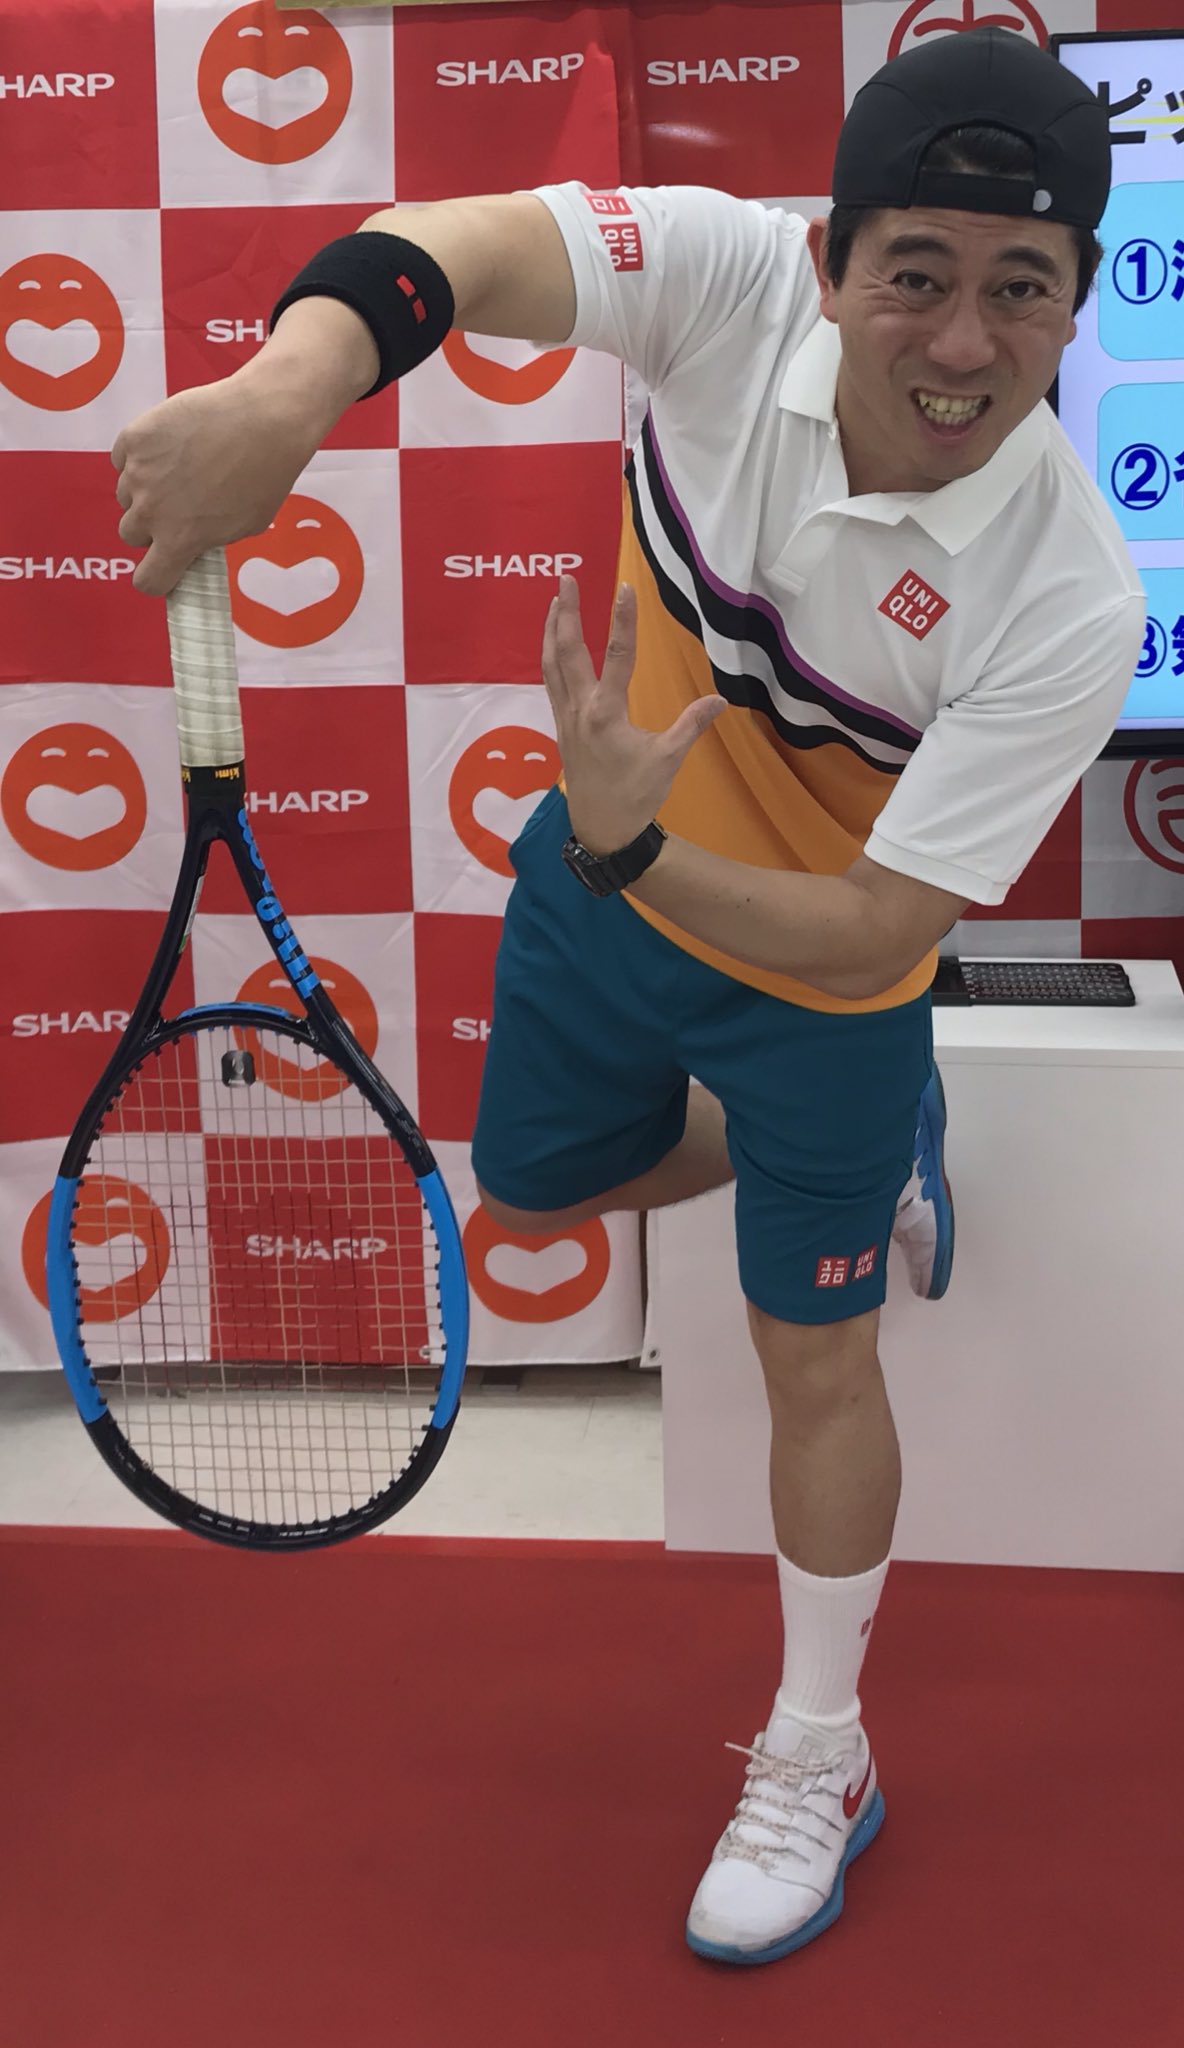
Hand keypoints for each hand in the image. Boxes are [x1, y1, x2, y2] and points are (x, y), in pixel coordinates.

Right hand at [111, 368, 322, 596]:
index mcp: (178, 540)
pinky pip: (123, 458)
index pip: (147, 580)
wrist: (263, 417)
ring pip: (125, 494)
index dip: (156, 575)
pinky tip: (170, 446)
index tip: (165, 565)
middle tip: (177, 507)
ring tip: (179, 470)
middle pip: (130, 534)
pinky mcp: (134, 437)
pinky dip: (139, 456)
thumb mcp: (246, 525)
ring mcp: (138, 472)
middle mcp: (150, 510)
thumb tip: (194, 540)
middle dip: (150, 527)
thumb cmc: (265, 473)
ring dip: (144, 489)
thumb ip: (210, 539)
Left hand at [541, 575, 723, 854]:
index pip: (618, 656)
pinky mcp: (561, 727)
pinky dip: (551, 656)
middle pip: (569, 650)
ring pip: (552, 664)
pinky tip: (554, 644)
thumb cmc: (636, 796)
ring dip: (553, 629)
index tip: (626, 587)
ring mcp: (565, 717)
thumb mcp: (668, 760)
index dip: (624, 620)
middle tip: (566, 577)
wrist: (603, 830)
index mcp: (606, 714)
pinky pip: (550, 682)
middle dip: (568, 611)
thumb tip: (720, 699)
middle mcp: (579, 710)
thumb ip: (692, 724)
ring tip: (556, 600)